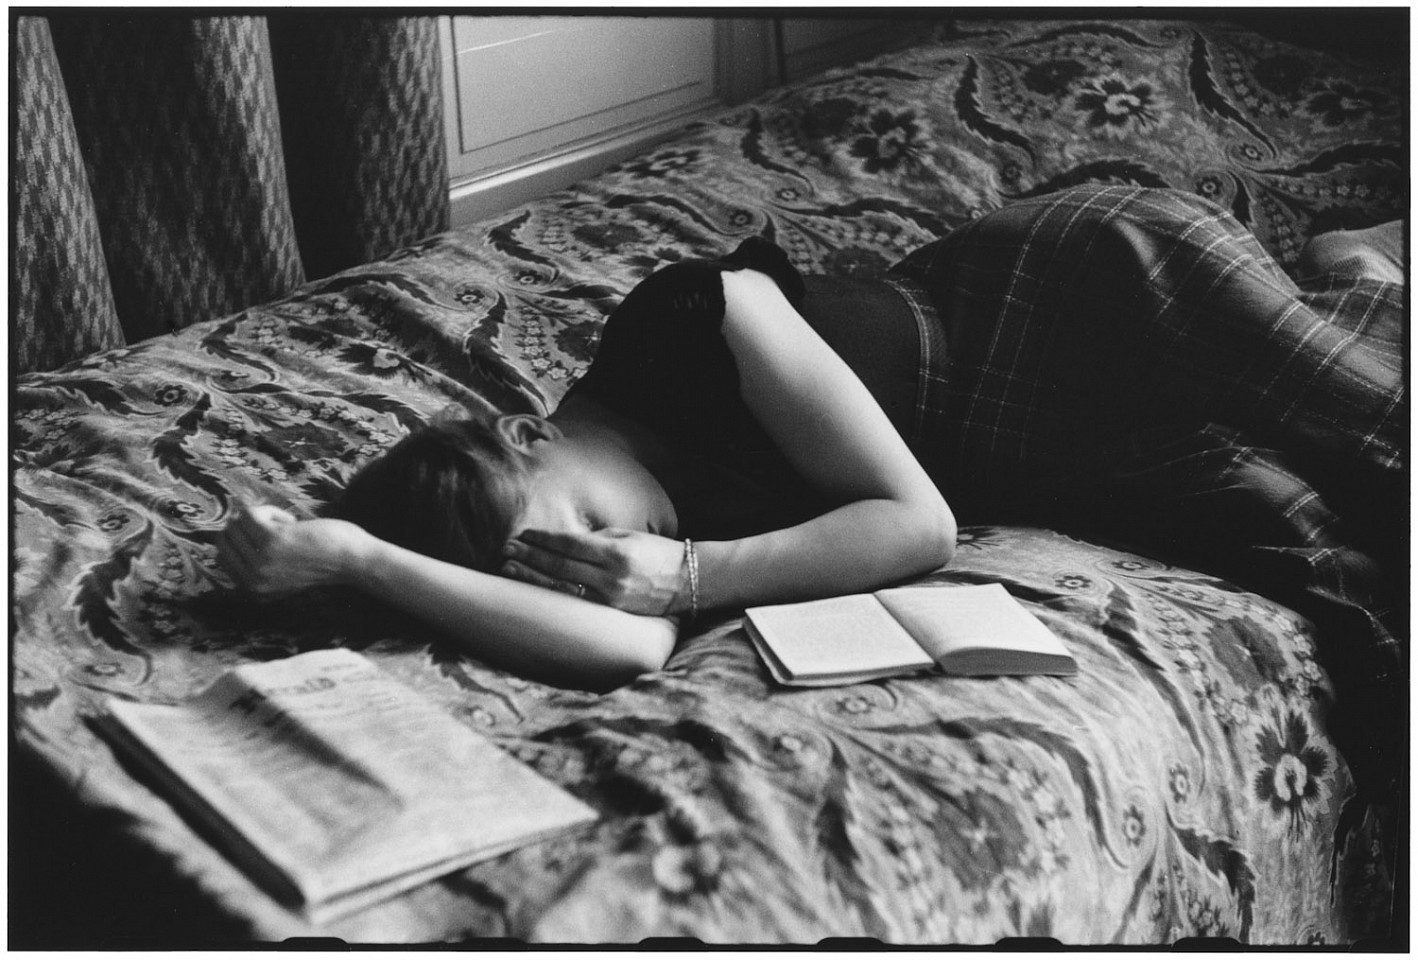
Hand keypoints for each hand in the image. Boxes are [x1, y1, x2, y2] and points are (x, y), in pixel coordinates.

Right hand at [216, 503, 371, 598]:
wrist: (353, 560)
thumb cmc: (322, 561)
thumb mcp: (283, 573)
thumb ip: (255, 564)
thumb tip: (228, 531)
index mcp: (254, 591)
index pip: (222, 557)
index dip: (242, 541)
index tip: (270, 542)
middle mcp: (253, 580)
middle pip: (225, 538)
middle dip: (249, 528)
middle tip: (279, 531)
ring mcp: (261, 561)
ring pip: (236, 524)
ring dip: (262, 518)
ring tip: (288, 528)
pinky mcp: (271, 539)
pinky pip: (250, 513)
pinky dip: (270, 510)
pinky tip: (292, 522)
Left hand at [501, 528, 685, 615]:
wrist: (686, 582)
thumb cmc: (656, 553)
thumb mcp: (627, 536)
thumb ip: (595, 540)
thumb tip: (561, 542)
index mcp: (615, 552)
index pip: (569, 545)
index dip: (542, 539)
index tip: (523, 534)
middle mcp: (610, 577)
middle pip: (559, 566)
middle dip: (530, 557)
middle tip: (507, 550)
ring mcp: (609, 598)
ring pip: (561, 588)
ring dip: (532, 578)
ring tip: (510, 569)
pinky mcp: (610, 612)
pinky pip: (574, 602)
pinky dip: (551, 594)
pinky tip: (534, 588)